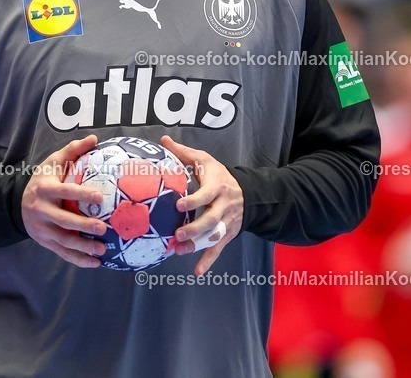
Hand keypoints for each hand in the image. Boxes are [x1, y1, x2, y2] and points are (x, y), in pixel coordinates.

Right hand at [21, 135, 107, 267]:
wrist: (17, 203)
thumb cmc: (43, 180)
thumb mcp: (53, 163)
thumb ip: (73, 150)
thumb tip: (95, 138)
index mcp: (46, 190)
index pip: (65, 192)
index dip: (81, 194)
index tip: (99, 196)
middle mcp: (42, 211)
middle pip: (64, 221)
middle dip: (83, 226)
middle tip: (104, 229)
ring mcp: (43, 229)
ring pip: (64, 241)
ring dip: (83, 247)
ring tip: (102, 250)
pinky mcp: (46, 242)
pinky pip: (63, 253)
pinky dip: (78, 260)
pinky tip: (95, 263)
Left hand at [161, 136, 243, 275]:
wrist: (248, 193)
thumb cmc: (218, 175)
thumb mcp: (205, 161)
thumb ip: (184, 153)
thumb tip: (163, 140)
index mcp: (217, 186)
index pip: (206, 195)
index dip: (194, 201)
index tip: (179, 205)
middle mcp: (224, 206)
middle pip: (212, 219)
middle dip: (195, 229)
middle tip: (177, 234)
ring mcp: (227, 222)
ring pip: (214, 236)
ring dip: (197, 246)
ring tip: (178, 250)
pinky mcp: (227, 234)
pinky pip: (218, 248)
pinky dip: (209, 260)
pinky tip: (198, 271)